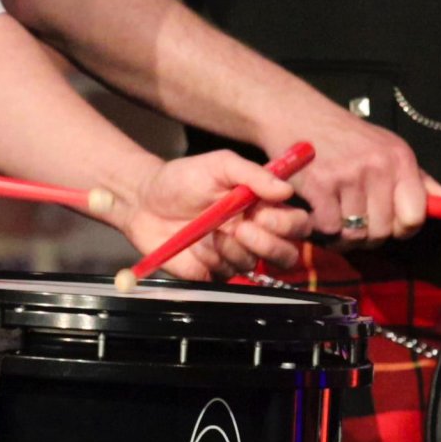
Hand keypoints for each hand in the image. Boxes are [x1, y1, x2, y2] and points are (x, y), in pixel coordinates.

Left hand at [115, 150, 310, 280]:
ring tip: (208, 231)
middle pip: (286, 255)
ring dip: (231, 249)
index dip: (286, 224)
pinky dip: (210, 260)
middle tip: (240, 229)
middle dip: (267, 245)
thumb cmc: (182, 179)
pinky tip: (195, 244)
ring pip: (252, 265)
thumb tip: (286, 190)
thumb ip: (252, 174)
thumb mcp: (218, 165)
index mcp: (262, 207)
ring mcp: (234, 256)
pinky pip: (223, 276)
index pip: (297, 224)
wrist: (144, 201)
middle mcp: (254, 234)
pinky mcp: (212, 273)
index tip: (263, 214)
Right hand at [261, 98, 440, 248]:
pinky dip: (319, 227)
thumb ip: (420, 181)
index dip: (401, 228)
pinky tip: (316, 210)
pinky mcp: (319, 186)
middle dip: (366, 234)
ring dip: (340, 234)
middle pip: (383, 232)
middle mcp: (377, 167)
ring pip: (354, 235)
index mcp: (400, 159)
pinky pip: (328, 229)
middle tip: (352, 219)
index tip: (387, 223)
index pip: (415, 217)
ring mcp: (348, 177)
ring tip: (332, 215)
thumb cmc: (342, 136)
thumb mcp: (386, 149)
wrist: (294, 114)